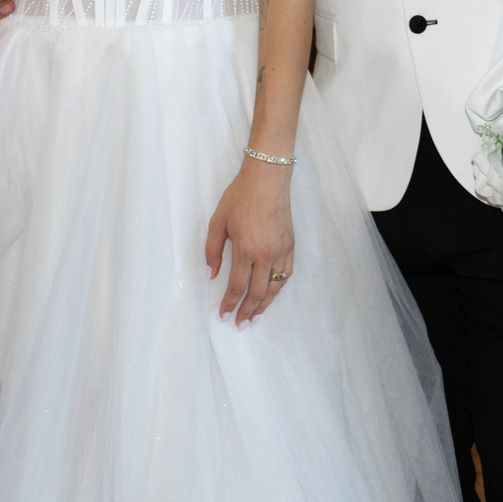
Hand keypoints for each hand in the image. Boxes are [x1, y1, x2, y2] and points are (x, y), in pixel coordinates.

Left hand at [205, 160, 295, 325]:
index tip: (223, 315)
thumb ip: (212, 251)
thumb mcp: (218, 221)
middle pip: (257, 292)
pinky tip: (271, 293)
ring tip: (255, 317)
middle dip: (247, 311)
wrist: (267, 178)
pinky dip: (279, 287)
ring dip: (265, 305)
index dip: (229, 303)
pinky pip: (287, 273)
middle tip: (240, 324)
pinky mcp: (291, 245)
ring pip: (275, 287)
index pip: (237, 286)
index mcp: (245, 249)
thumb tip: (212, 274)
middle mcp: (266, 254)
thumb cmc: (240, 197)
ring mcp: (281, 250)